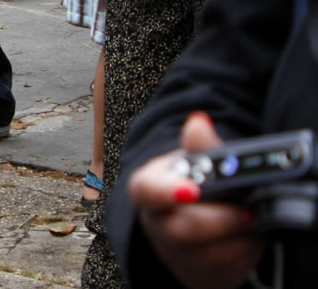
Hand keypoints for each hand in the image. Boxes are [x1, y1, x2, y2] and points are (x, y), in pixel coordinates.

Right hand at [130, 112, 265, 288]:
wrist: (199, 222)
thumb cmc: (196, 185)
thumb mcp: (198, 162)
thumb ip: (202, 146)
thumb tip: (198, 123)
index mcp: (148, 188)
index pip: (147, 191)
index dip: (167, 192)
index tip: (192, 190)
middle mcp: (156, 223)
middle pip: (182, 228)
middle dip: (222, 219)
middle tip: (247, 210)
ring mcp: (175, 253)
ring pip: (208, 254)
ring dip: (239, 237)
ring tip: (250, 219)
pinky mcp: (198, 274)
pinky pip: (226, 270)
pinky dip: (246, 253)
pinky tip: (247, 237)